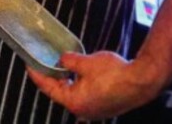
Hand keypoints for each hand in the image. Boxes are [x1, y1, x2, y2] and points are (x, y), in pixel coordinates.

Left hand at [27, 51, 161, 119]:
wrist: (141, 81)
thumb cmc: (114, 73)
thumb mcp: (87, 62)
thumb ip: (70, 61)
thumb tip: (62, 60)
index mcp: (74, 102)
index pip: (49, 88)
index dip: (38, 75)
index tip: (30, 65)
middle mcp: (83, 110)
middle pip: (61, 93)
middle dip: (53, 78)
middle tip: (45, 64)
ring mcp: (94, 111)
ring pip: (74, 95)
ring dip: (67, 81)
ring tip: (62, 67)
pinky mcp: (104, 107)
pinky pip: (86, 96)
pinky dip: (79, 85)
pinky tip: (81, 74)